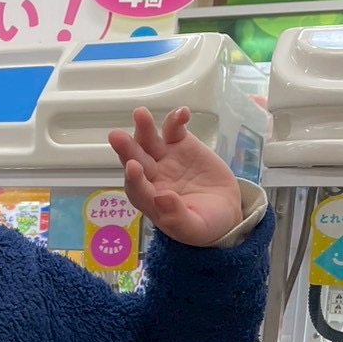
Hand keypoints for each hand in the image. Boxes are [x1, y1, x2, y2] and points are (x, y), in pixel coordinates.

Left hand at [108, 106, 242, 246]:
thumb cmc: (205, 225)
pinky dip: (176, 120)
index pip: (137, 189)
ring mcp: (165, 159)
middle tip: (116, 137)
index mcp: (150, 202)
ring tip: (141, 114)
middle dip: (127, 150)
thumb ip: (176, 217)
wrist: (226, 211)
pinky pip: (175, 130)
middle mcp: (152, 178)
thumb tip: (161, 198)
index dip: (134, 179)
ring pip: (150, 142)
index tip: (133, 168)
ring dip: (144, 128)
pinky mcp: (180, 145)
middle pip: (137, 161)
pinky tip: (182, 113)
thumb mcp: (194, 229)